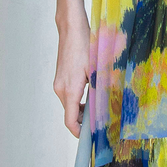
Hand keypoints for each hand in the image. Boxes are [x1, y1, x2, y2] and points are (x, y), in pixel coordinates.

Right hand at [54, 17, 91, 134]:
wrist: (71, 29)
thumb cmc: (85, 45)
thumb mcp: (97, 68)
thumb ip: (101, 88)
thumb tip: (108, 105)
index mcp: (70, 90)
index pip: (70, 121)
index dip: (79, 133)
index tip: (91, 137)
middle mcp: (61, 89)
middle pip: (71, 114)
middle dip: (84, 121)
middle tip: (102, 121)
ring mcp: (59, 84)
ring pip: (70, 105)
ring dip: (82, 110)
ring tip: (99, 107)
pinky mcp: (60, 78)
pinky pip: (69, 96)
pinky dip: (78, 101)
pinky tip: (92, 94)